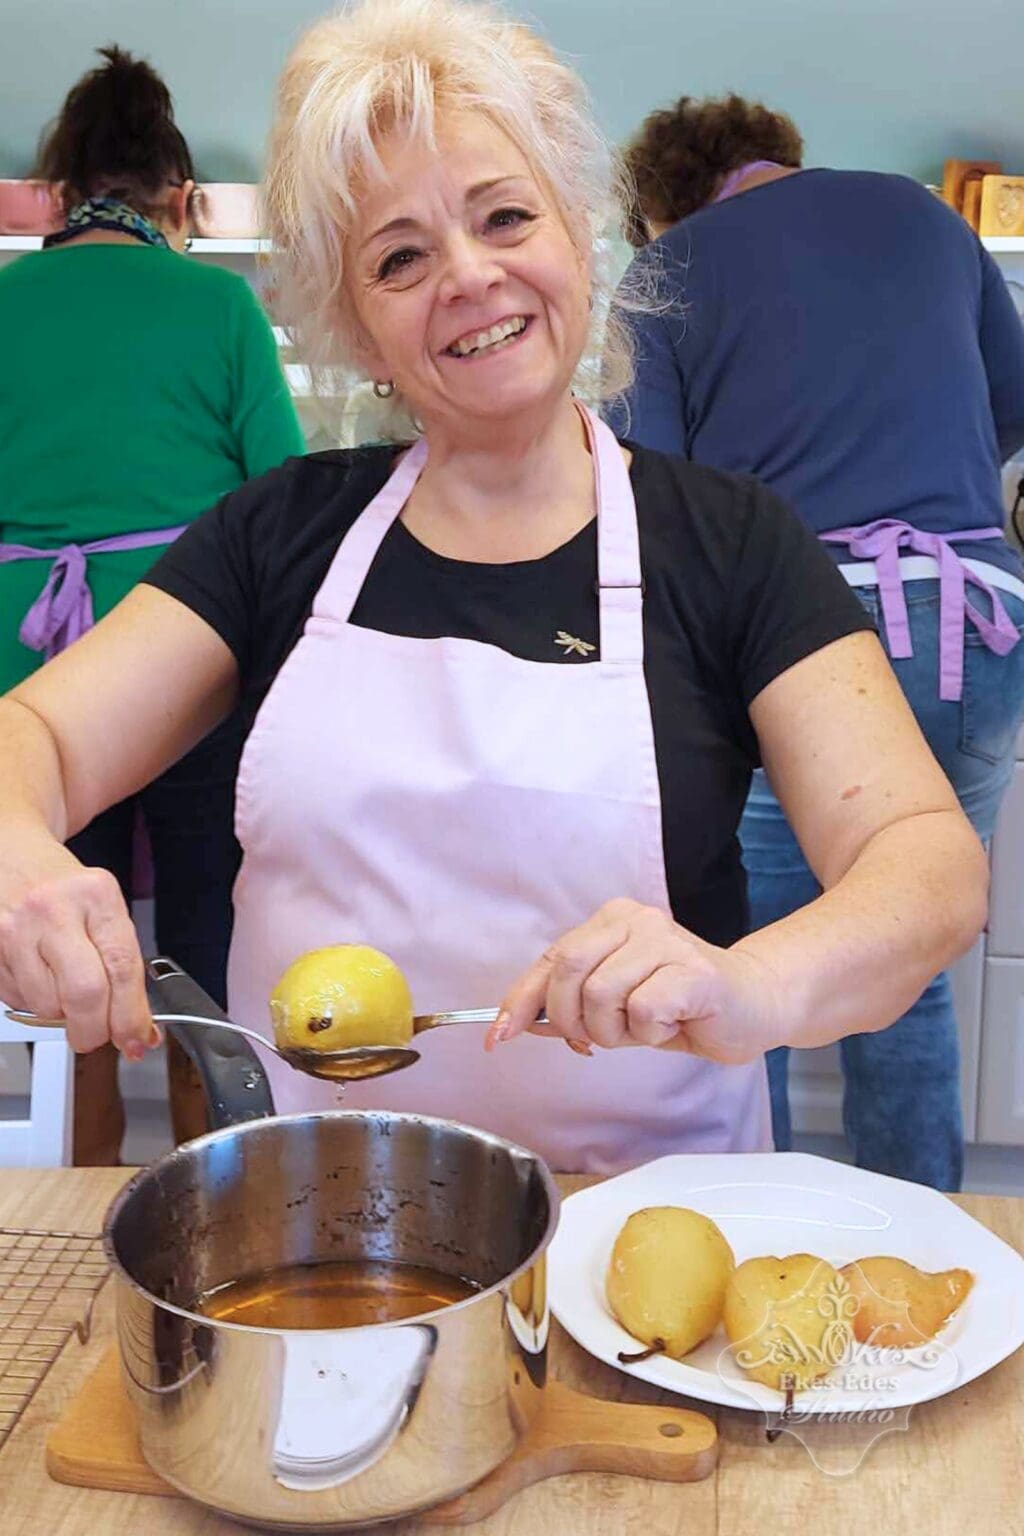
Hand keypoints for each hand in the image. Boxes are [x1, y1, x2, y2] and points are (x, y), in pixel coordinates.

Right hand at [0, 840, 155, 1058]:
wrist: (10, 854)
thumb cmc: (64, 888)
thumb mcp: (104, 910)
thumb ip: (123, 966)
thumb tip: (140, 1028)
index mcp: (95, 895)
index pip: (121, 966)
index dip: (131, 1014)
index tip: (137, 1038)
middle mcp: (54, 909)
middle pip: (84, 993)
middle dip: (94, 1029)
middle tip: (97, 1036)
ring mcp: (16, 929)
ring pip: (46, 1005)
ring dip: (60, 1015)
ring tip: (64, 987)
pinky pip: (18, 999)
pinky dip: (34, 1001)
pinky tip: (39, 975)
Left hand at [486, 899, 782, 1064]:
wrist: (754, 1004)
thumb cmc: (680, 1004)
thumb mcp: (615, 1004)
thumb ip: (568, 1007)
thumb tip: (513, 1024)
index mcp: (612, 920)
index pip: (551, 959)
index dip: (519, 1001)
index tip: (497, 1036)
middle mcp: (637, 920)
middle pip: (569, 972)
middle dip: (571, 1021)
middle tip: (600, 1039)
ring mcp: (667, 942)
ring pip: (602, 996)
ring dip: (616, 1031)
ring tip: (646, 1028)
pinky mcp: (695, 972)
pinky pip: (643, 1010)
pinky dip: (650, 1032)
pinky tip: (673, 1025)